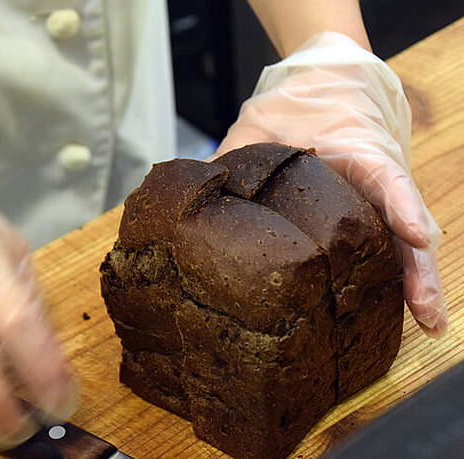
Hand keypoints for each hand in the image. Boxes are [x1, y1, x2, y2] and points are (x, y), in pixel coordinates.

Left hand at [215, 33, 446, 336]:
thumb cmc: (300, 96)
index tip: (415, 234)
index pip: (386, 175)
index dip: (402, 206)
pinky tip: (408, 305)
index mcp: (356, 145)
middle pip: (405, 223)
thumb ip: (234, 153)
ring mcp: (379, 193)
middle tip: (427, 315)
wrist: (330, 75)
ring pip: (405, 237)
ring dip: (416, 279)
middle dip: (417, 269)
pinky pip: (388, 237)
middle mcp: (378, 174)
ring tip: (428, 323)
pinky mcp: (371, 205)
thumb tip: (195, 185)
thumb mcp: (261, 120)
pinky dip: (399, 268)